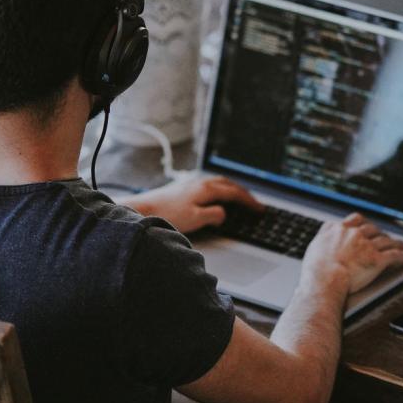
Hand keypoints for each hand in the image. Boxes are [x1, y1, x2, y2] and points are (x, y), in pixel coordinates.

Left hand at [125, 173, 260, 234]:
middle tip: (253, 203)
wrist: (143, 209)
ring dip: (232, 189)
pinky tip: (215, 197)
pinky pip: (209, 185)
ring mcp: (191, 183)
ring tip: (239, 198)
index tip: (259, 208)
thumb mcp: (196, 219)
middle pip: (228, 184)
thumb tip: (224, 213)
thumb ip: (214, 215)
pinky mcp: (183, 188)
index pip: (235, 193)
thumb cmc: (167, 214)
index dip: (249, 201)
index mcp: (206, 189)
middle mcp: (200, 183)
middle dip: (243, 193)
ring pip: (218, 183)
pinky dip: (220, 190)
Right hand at [300, 213, 402, 295]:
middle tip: (385, 237)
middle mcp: (354, 234)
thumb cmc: (315, 270)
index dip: (363, 223)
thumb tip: (324, 235)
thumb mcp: (314, 247)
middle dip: (381, 233)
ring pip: (386, 241)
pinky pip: (396, 255)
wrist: (324, 280)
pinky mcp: (377, 259)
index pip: (355, 220)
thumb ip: (323, 237)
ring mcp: (367, 246)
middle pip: (372, 229)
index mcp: (339, 230)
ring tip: (402, 245)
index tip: (367, 225)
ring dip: (396, 243)